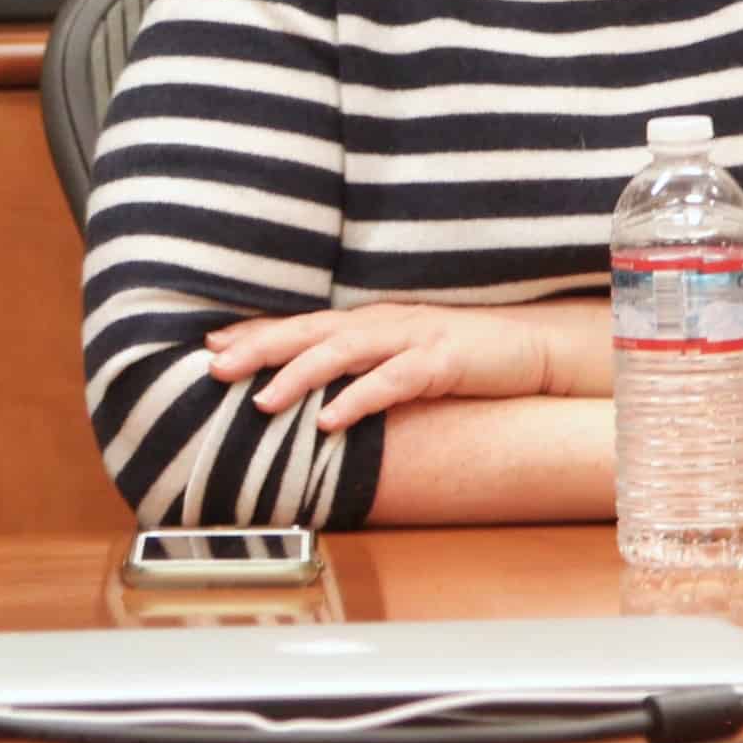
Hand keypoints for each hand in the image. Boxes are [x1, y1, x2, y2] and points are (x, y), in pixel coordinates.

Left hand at [205, 302, 601, 431]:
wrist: (533, 348)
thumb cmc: (462, 357)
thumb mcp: (402, 357)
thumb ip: (359, 366)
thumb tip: (311, 393)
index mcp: (368, 322)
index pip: (301, 324)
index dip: (256, 333)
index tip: (209, 346)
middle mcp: (382, 323)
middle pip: (309, 330)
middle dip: (259, 348)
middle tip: (214, 367)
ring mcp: (412, 339)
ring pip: (342, 352)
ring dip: (298, 375)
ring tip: (260, 400)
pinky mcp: (443, 362)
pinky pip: (392, 381)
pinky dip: (358, 399)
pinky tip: (329, 420)